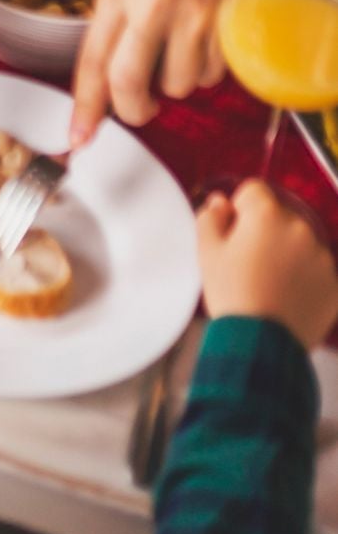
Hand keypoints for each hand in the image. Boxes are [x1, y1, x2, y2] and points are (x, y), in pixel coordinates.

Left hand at [69, 0, 253, 143]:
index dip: (85, 104)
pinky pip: (210, 75)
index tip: (79, 136)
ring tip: (179, 51)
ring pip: (176, 85)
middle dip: (132, 109)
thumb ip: (114, 26)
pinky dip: (205, 70)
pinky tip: (205, 41)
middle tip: (139, 110)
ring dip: (176, 83)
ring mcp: (191, 14)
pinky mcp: (227, 25)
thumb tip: (103, 83)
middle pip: (127, 80)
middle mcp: (150, 2)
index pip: (93, 58)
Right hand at [197, 178, 337, 349]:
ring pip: (299, 243)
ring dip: (287, 253)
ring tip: (269, 282)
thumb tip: (221, 203)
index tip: (234, 231)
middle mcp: (300, 229)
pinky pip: (316, 269)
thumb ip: (211, 217)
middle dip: (265, 232)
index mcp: (267, 215)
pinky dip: (304, 277)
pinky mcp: (334, 284)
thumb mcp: (207, 252)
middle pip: (279, 216)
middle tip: (248, 262)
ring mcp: (322, 257)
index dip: (240, 208)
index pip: (254, 190)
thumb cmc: (233, 295)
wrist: (260, 342)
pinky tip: (286, 295)